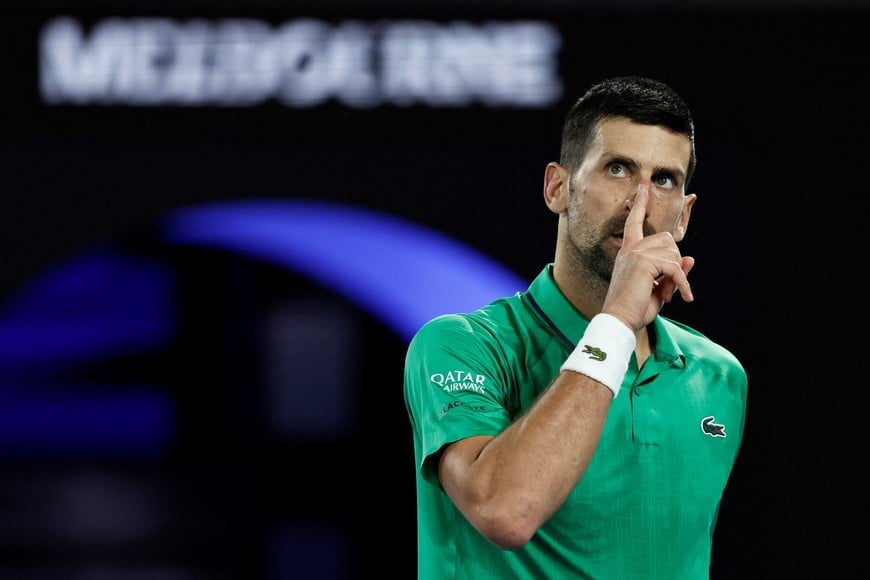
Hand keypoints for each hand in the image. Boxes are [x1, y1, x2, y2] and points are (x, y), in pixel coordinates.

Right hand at [602, 186, 693, 331]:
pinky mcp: (643, 262)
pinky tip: (682, 298)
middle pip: (668, 239)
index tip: (643, 187)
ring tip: (668, 294)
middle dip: (675, 262)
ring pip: (673, 254)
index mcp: (628, 252)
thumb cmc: (635, 307)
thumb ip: (673, 272)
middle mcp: (631, 249)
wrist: (620, 320)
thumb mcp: (659, 288)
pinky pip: (675, 268)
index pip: (634, 222)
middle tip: (669, 286)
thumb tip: (690, 258)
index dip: (641, 204)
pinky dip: (682, 284)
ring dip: (678, 276)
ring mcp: (636, 253)